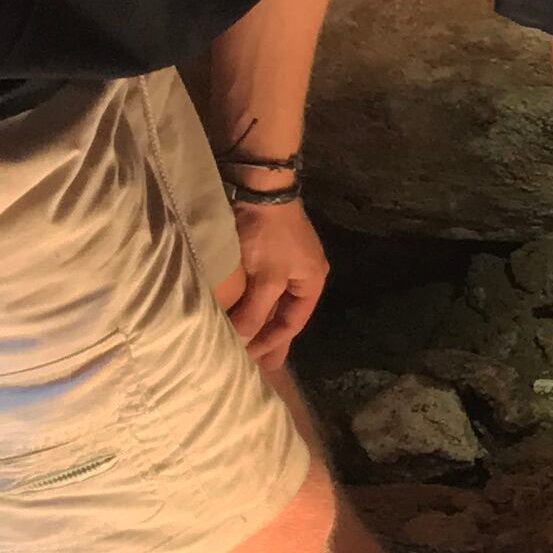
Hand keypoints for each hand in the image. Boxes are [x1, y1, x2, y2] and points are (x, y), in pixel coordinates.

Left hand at [221, 196, 331, 370]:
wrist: (259, 187)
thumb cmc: (268, 236)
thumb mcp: (265, 278)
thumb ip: (254, 311)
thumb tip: (242, 340)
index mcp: (312, 282)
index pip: (292, 323)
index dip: (271, 343)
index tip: (249, 360)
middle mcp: (304, 273)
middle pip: (286, 314)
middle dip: (272, 338)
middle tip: (261, 365)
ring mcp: (287, 261)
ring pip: (272, 301)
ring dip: (259, 320)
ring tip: (247, 342)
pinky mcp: (269, 250)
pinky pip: (262, 286)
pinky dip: (251, 301)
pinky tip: (241, 310)